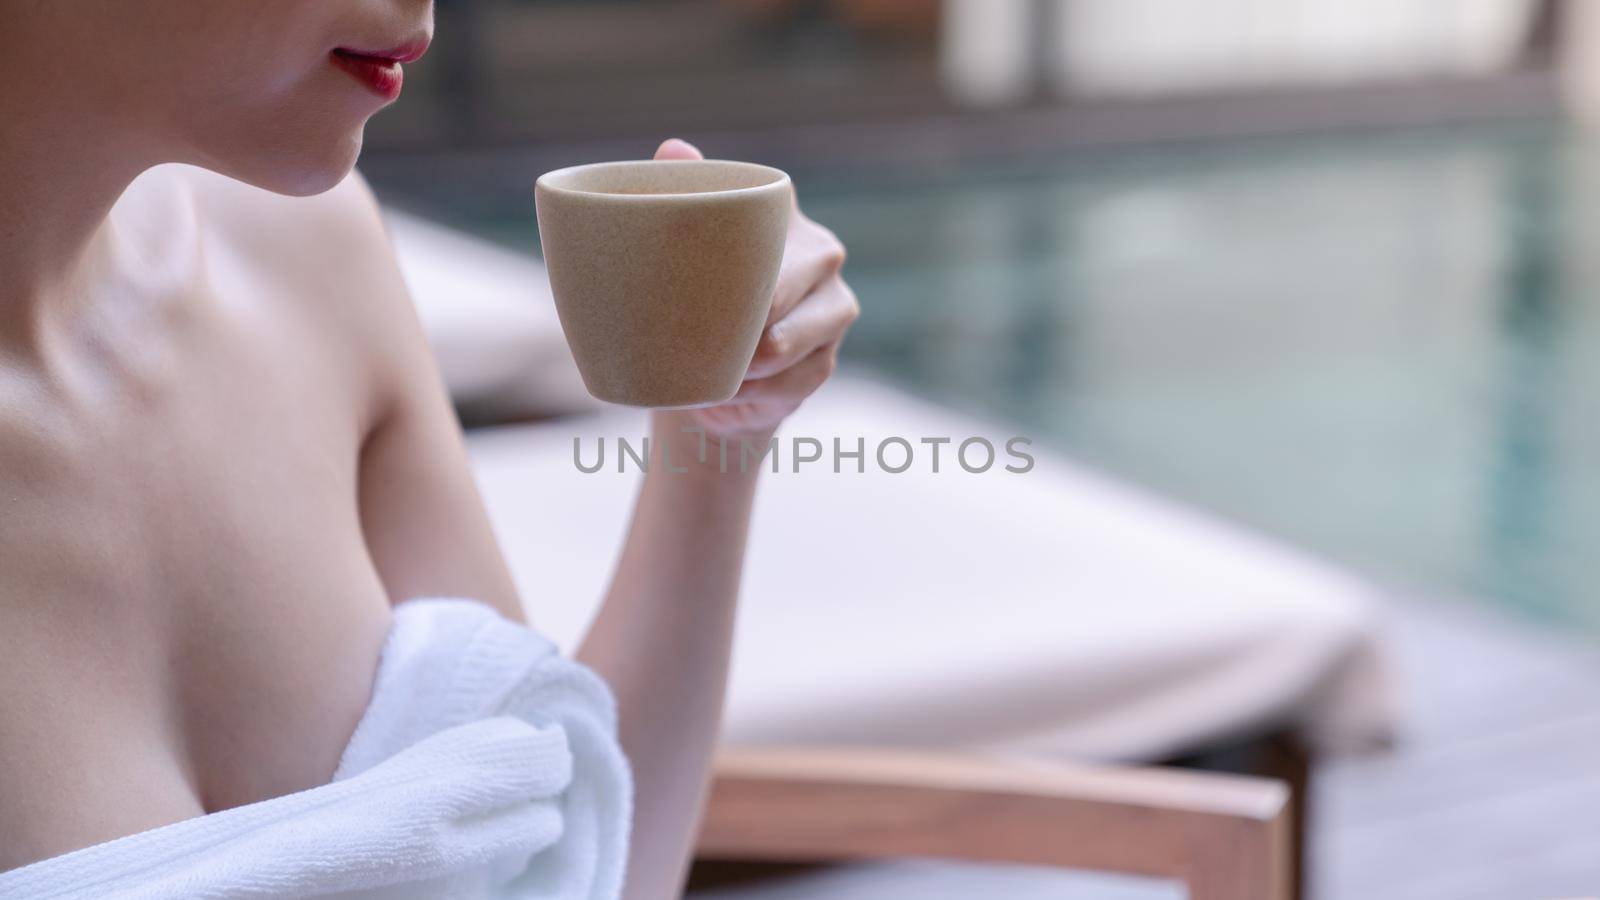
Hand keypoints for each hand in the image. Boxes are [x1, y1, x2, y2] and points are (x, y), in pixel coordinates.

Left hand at [650, 138, 858, 441]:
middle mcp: (822, 254)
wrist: (703, 375)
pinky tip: (729, 389)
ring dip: (743, 363)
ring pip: (788, 343)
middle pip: (784, 289)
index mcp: (784, 216)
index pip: (767, 229)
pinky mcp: (827, 361)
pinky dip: (752, 393)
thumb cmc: (686, 298)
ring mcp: (834, 308)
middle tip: (695, 336)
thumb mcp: (675, 251)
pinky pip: (792, 382)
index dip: (727, 264)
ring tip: (710, 366)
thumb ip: (678, 196)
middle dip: (737, 321)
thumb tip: (673, 147)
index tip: (691, 284)